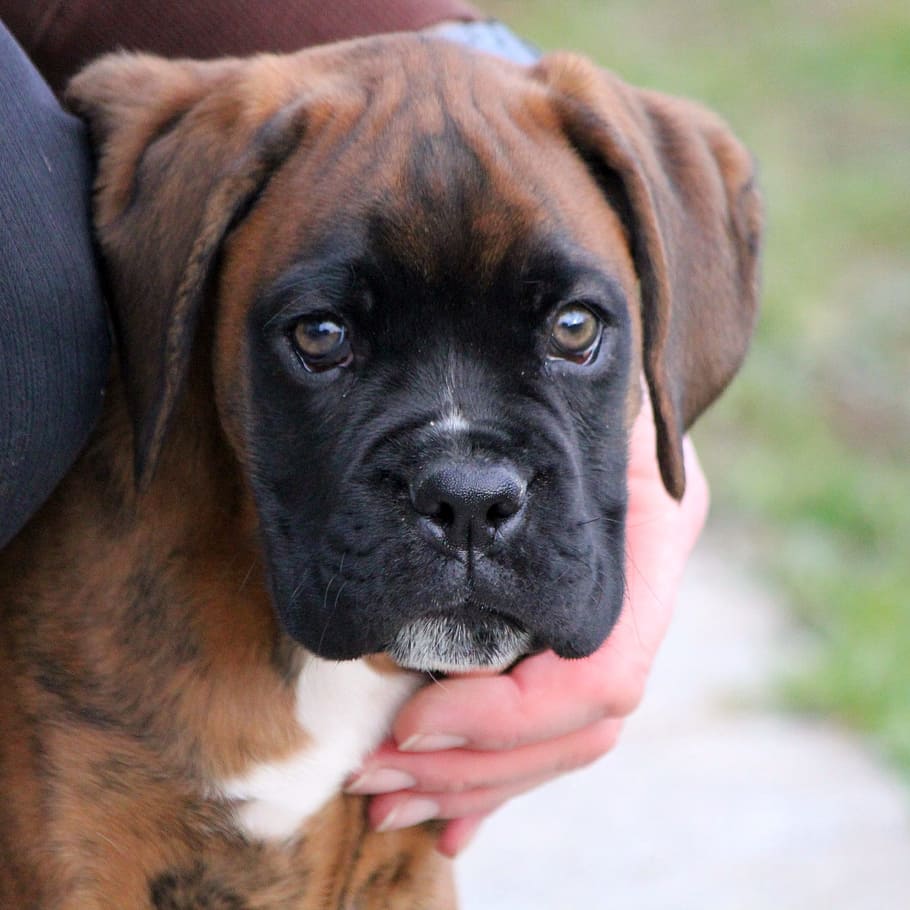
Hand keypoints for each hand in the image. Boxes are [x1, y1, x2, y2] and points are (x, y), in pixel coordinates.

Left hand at [346, 401, 709, 856]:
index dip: (505, 714)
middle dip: (475, 764)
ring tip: (387, 797)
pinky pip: (551, 727)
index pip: (602, 672)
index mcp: (651, 534)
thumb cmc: (562, 357)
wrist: (585, 348)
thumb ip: (540, 453)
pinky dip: (495, 774)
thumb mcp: (561, 389)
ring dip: (472, 780)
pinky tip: (446, 810)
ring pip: (564, 742)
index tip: (412, 715)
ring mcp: (619, 614)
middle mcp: (644, 585)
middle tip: (377, 779)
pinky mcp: (578, 630)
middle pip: (578, 727)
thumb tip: (494, 506)